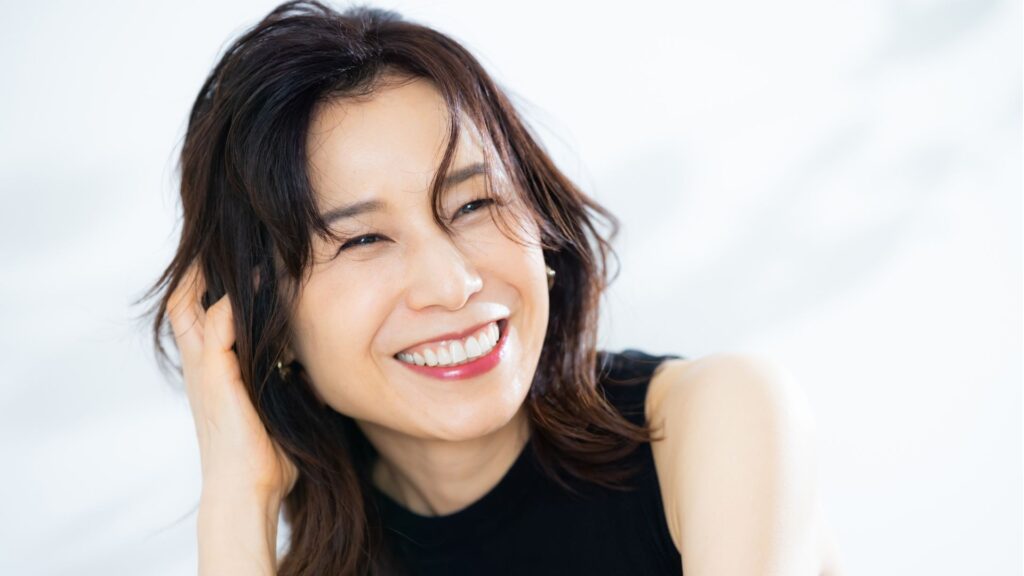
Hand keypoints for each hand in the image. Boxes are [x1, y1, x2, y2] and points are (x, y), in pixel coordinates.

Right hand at [167, 263, 298, 501]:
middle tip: (222, 243)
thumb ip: (290, 384)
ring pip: (191, 306)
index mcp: (214, 372)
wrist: (249, 491)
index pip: (200, 317)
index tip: (237, 261)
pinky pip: (219, 326)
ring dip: (211, 276)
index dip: (209, 287)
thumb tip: (314, 370)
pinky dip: (236, 304)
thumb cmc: (268, 459)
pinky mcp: (217, 378)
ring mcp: (205, 370)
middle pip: (182, 303)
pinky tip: (258, 285)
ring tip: (240, 250)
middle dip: (196, 271)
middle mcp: (202, 366)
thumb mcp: (282, 409)